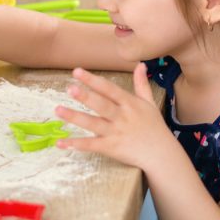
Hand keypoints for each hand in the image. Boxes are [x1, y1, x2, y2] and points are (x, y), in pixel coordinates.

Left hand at [55, 63, 178, 171]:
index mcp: (129, 104)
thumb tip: (141, 64)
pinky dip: (76, 144)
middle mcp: (121, 117)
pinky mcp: (111, 148)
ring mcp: (115, 133)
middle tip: (69, 88)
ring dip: (75, 117)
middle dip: (86, 96)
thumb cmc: (154, 127)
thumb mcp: (150, 103)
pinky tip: (61, 142)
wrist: (161, 154)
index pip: (109, 89)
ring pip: (93, 124)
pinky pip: (91, 145)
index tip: (77, 71)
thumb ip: (141, 84)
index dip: (93, 80)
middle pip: (101, 105)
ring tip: (58, 110)